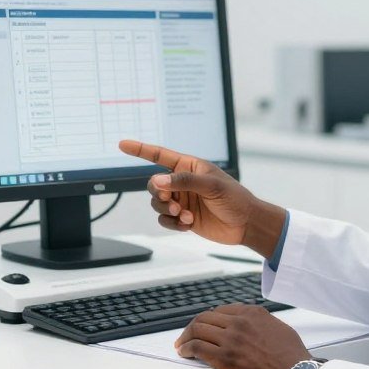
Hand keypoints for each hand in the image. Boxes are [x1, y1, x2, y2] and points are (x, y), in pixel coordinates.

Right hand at [118, 140, 286, 257]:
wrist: (246, 224)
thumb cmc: (235, 198)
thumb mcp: (211, 185)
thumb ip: (183, 181)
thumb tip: (157, 180)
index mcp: (189, 166)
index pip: (160, 155)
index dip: (140, 149)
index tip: (122, 145)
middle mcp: (182, 182)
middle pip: (153, 184)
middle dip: (158, 193)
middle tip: (171, 201)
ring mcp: (182, 200)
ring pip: (157, 203)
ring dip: (166, 210)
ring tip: (183, 215)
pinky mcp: (182, 218)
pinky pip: (164, 220)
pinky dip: (171, 223)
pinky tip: (186, 224)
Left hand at [174, 304, 311, 368]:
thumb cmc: (294, 360)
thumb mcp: (281, 330)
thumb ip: (263, 325)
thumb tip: (255, 329)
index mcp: (253, 314)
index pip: (222, 310)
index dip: (209, 319)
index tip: (205, 326)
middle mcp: (240, 322)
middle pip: (206, 317)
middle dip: (193, 327)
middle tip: (187, 336)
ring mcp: (231, 339)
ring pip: (198, 330)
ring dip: (186, 337)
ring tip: (182, 345)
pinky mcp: (225, 358)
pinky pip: (197, 348)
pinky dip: (187, 349)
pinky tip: (185, 353)